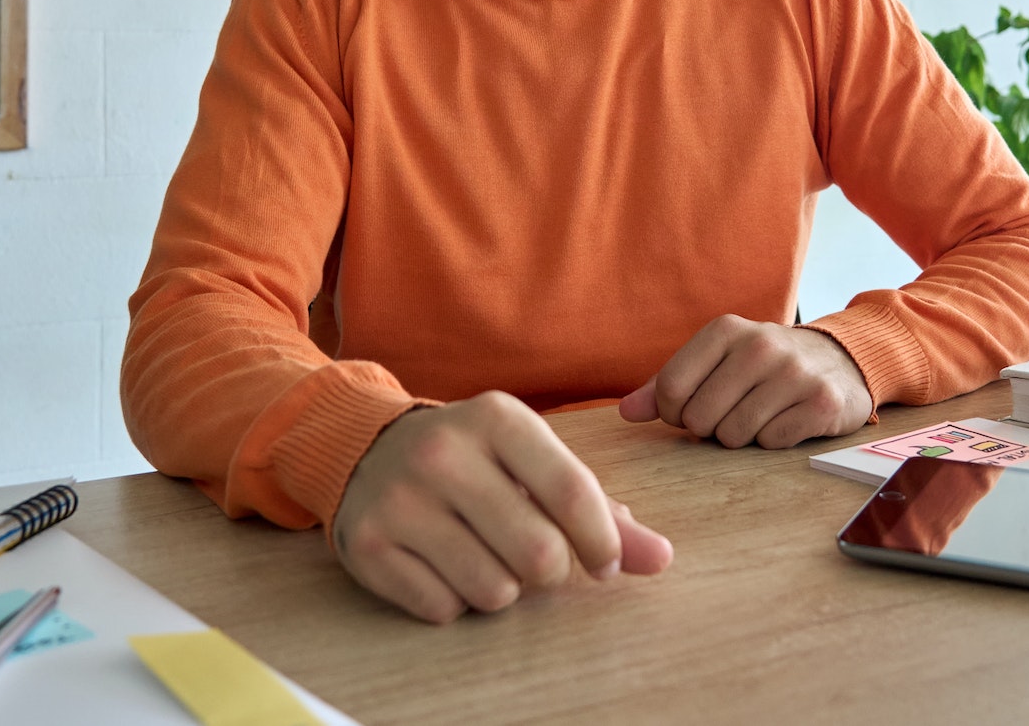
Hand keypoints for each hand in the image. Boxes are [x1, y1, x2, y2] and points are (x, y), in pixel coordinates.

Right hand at [331, 391, 672, 623]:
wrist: (368, 447)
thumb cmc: (474, 458)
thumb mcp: (533, 461)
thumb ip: (599, 509)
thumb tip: (661, 558)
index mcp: (497, 417)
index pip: (573, 491)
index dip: (602, 542)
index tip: (606, 563)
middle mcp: (443, 452)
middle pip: (539, 554)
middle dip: (551, 571)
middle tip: (536, 558)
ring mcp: (400, 499)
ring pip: (493, 590)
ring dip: (502, 589)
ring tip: (484, 555)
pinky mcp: (367, 545)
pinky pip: (443, 609)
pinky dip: (454, 601)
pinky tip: (441, 564)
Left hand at [619, 316, 872, 448]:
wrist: (839, 361)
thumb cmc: (763, 367)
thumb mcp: (714, 362)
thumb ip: (666, 385)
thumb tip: (626, 413)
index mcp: (725, 330)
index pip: (670, 388)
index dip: (675, 412)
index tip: (693, 407)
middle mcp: (760, 345)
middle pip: (700, 417)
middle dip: (710, 427)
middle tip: (731, 412)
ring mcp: (794, 372)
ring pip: (734, 434)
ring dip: (742, 436)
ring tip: (759, 414)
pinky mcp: (821, 401)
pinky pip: (771, 443)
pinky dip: (773, 440)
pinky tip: (786, 420)